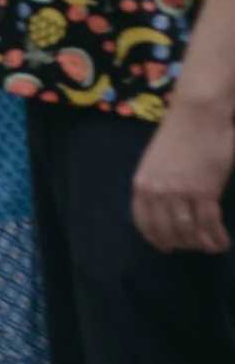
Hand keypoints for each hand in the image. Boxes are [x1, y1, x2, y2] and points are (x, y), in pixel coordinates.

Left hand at [133, 100, 234, 253]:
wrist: (198, 116)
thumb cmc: (179, 135)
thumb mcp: (155, 162)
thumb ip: (156, 184)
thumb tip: (164, 208)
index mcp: (142, 184)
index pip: (144, 222)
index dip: (156, 238)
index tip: (165, 247)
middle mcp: (157, 192)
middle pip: (168, 230)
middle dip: (182, 243)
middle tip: (193, 247)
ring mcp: (180, 193)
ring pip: (189, 230)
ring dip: (201, 243)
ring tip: (210, 247)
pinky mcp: (204, 191)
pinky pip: (209, 224)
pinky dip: (216, 237)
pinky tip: (222, 242)